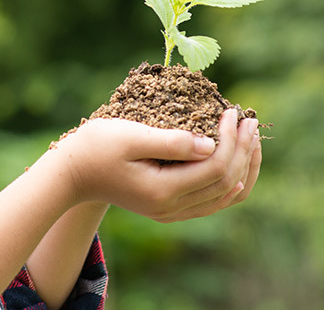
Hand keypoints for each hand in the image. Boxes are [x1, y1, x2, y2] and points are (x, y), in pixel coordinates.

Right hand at [47, 108, 260, 222]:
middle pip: (226, 183)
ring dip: (244, 166)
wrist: (73, 174)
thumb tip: (211, 144)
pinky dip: (232, 181)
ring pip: (225, 196)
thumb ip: (172, 141)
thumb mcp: (131, 137)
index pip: (215, 167)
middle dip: (243, 149)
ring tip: (250, 139)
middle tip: (249, 119)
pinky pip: (213, 200)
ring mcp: (171, 212)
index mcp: (163, 191)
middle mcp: (171, 208)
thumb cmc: (96, 147)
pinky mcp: (170, 208)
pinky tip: (238, 162)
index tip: (232, 111)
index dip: (230, 139)